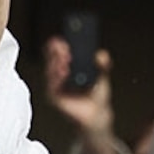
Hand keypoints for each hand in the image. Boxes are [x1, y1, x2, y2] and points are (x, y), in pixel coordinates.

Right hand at [41, 38, 124, 153]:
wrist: (97, 115)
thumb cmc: (96, 95)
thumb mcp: (102, 76)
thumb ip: (103, 64)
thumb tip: (101, 54)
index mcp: (68, 68)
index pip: (59, 53)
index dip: (58, 45)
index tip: (61, 38)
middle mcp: (59, 76)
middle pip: (52, 60)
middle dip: (56, 52)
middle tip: (62, 45)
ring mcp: (55, 86)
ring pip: (51, 71)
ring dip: (56, 62)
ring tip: (64, 56)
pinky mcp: (54, 97)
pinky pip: (52, 86)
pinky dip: (56, 77)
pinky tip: (62, 71)